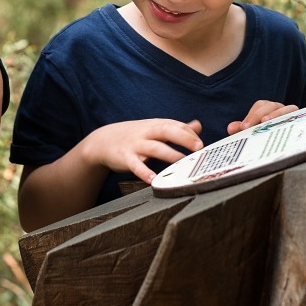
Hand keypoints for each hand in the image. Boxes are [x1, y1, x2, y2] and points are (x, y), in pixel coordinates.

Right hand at [81, 118, 203, 185]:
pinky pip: (136, 166)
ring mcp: (136, 145)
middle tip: (199, 147)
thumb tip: (198, 126)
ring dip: (170, 155)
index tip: (202, 144)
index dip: (189, 133)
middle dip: (183, 138)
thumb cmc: (134, 135)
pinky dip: (144, 172)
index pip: (176, 125)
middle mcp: (147, 132)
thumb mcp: (154, 128)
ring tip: (182, 165)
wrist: (103, 140)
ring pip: (155, 148)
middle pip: (167, 131)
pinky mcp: (126, 158)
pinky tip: (153, 180)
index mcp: (156, 125)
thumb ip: (176, 128)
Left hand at [226, 100, 298, 135]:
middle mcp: (280, 108)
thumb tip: (230, 128)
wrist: (285, 143)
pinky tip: (287, 127)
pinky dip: (293, 119)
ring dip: (276, 115)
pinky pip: (298, 117)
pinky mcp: (301, 120)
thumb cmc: (265, 135)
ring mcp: (291, 114)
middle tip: (249, 127)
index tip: (243, 127)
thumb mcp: (252, 132)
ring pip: (287, 109)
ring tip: (266, 122)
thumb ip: (241, 129)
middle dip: (259, 115)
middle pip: (271, 106)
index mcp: (267, 108)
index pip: (260, 107)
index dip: (251, 116)